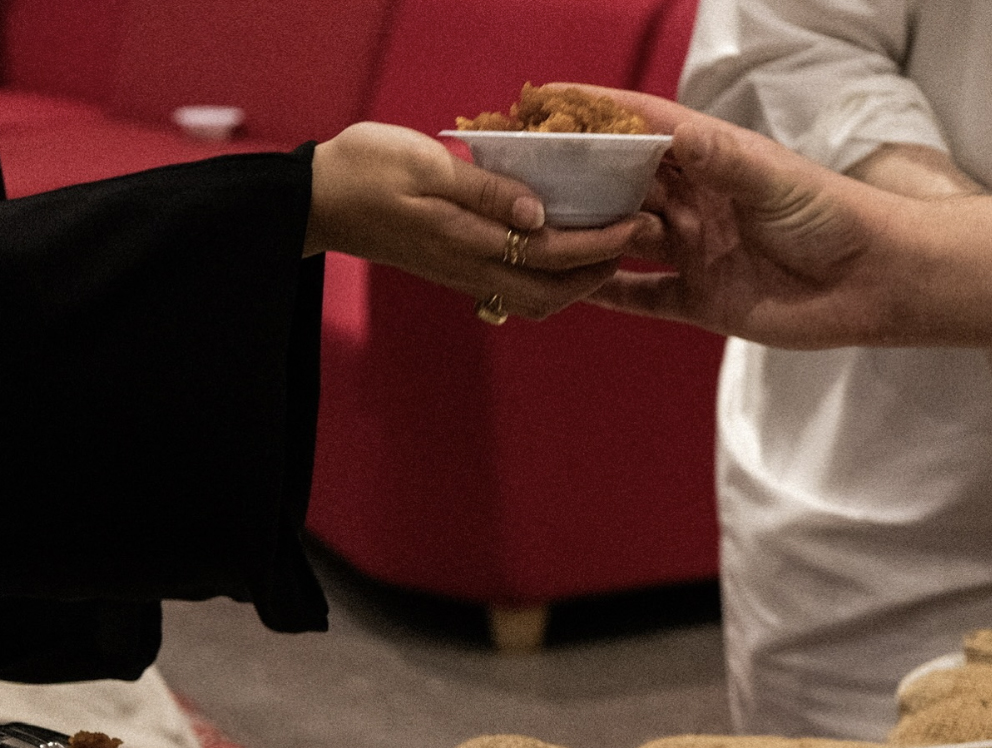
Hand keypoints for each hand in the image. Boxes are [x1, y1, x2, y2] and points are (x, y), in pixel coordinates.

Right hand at [305, 122, 646, 319]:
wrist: (318, 201)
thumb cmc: (366, 171)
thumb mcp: (426, 165)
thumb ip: (486, 190)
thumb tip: (540, 214)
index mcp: (468, 242)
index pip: (550, 253)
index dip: (597, 243)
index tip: (634, 223)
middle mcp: (471, 268)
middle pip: (550, 293)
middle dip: (597, 274)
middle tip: (633, 243)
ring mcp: (464, 275)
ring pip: (534, 300)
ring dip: (575, 284)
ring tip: (606, 252)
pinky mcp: (456, 271)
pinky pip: (514, 290)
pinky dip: (549, 281)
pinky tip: (561, 253)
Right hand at [559, 89, 897, 346]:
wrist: (874, 282)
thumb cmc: (833, 215)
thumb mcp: (775, 179)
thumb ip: (720, 160)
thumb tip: (672, 132)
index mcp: (711, 161)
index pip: (642, 129)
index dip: (594, 114)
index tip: (543, 104)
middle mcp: (694, 203)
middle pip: (623, 186)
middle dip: (577, 178)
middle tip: (523, 177)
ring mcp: (694, 252)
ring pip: (624, 241)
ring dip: (586, 236)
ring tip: (537, 233)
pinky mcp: (700, 300)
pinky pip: (644, 297)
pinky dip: (611, 295)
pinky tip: (573, 290)